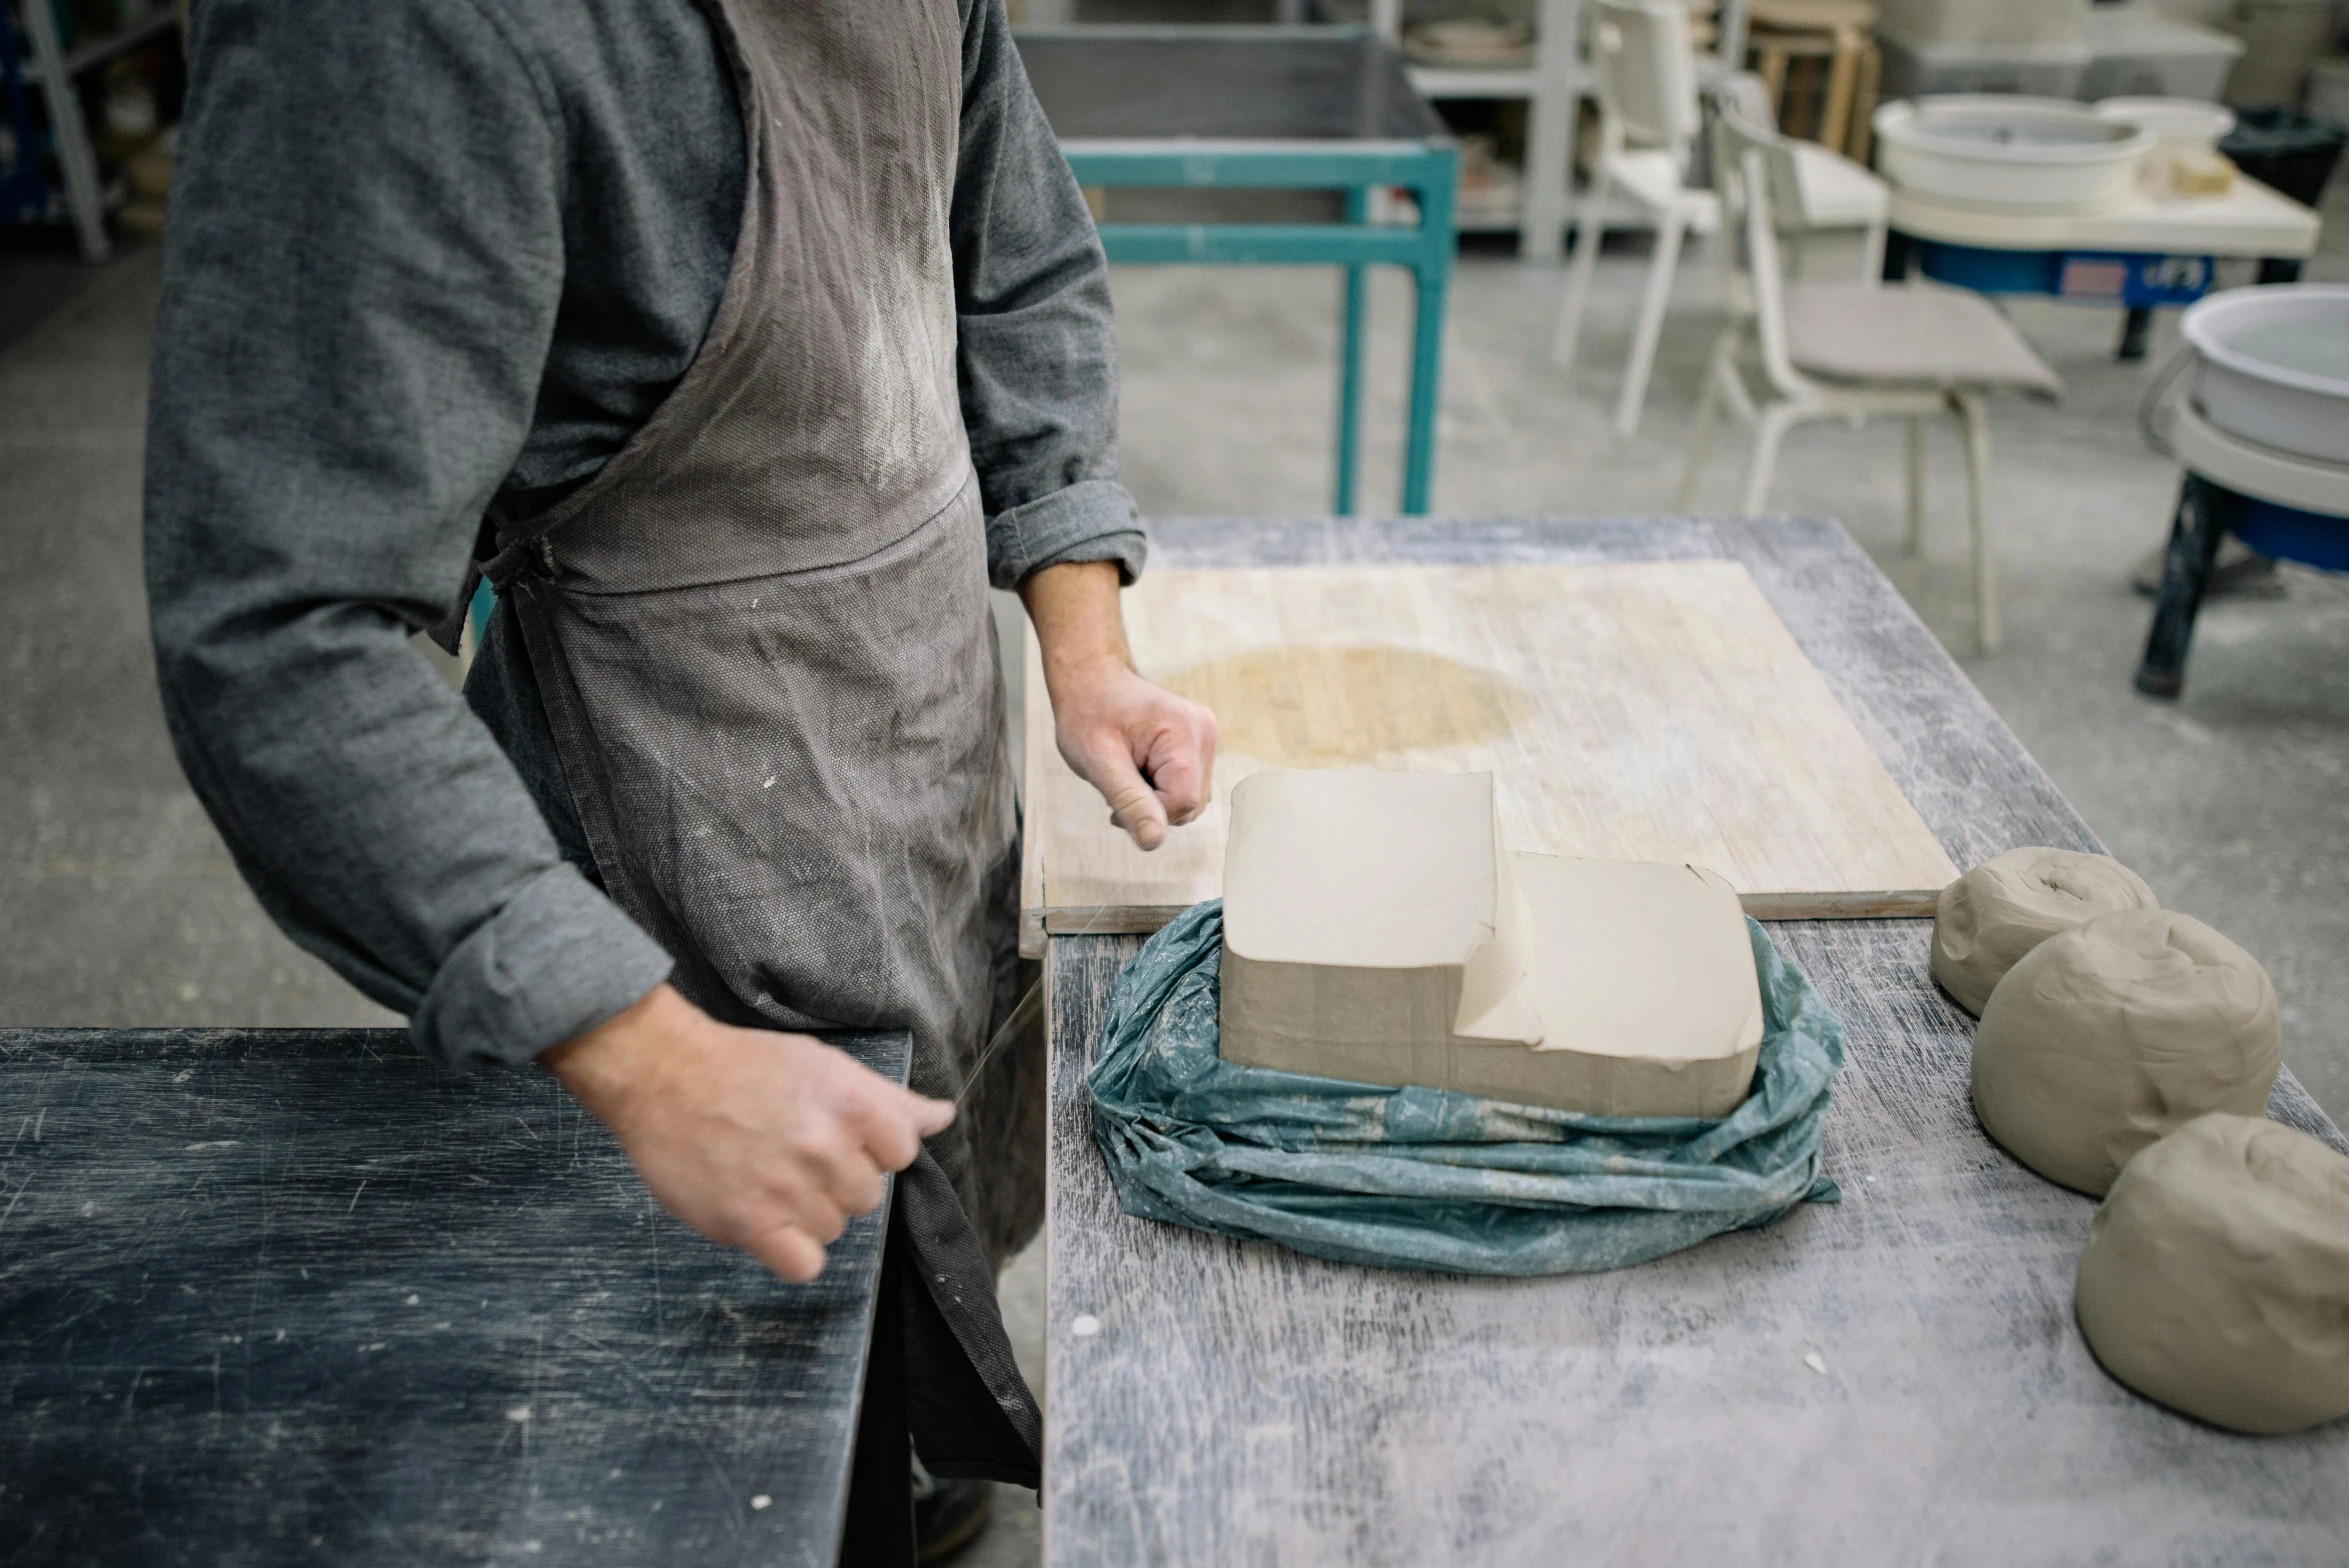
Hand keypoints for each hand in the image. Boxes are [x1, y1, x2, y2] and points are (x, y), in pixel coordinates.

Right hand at [543, 985, 953, 1282]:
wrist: (663, 1075)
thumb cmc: (745, 1067)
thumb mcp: (825, 1065)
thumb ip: (889, 1099)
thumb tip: (942, 1117)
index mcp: (850, 1103)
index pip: (902, 1153)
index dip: (872, 1150)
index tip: (838, 1139)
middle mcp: (824, 1146)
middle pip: (867, 1197)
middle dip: (837, 1182)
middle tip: (793, 1156)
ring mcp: (787, 1188)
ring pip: (834, 1230)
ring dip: (808, 1214)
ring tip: (769, 1179)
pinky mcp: (749, 1224)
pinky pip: (803, 1265)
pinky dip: (791, 1252)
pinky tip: (769, 1223)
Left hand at [1019, 559, 1218, 850]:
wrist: (1090, 680)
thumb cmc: (1088, 713)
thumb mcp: (1098, 761)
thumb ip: (1129, 801)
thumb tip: (1154, 840)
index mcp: (1184, 732)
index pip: (1182, 803)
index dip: (1148, 811)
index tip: (1116, 794)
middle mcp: (1204, 732)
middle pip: (1190, 804)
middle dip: (1152, 805)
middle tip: (1118, 781)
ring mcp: (1205, 737)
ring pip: (1190, 800)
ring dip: (1155, 799)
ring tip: (1127, 771)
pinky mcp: (1199, 744)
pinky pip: (1187, 786)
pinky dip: (1161, 789)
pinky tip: (1139, 769)